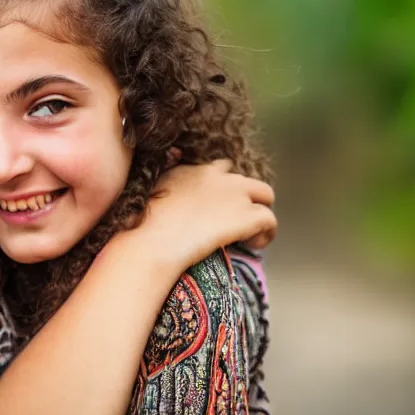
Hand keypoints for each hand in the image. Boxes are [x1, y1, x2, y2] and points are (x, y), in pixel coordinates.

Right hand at [117, 159, 275, 276]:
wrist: (154, 240)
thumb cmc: (144, 226)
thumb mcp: (151, 196)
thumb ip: (167, 190)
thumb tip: (173, 202)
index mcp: (194, 170)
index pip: (220, 170)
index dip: (224, 189)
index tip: (219, 207)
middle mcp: (218, 177)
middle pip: (247, 181)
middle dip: (247, 199)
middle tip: (237, 221)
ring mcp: (235, 194)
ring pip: (265, 195)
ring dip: (260, 214)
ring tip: (250, 236)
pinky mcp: (247, 215)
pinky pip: (270, 220)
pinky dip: (266, 234)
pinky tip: (253, 245)